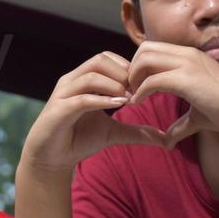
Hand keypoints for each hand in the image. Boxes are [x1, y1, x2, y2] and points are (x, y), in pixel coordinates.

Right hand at [21, 52, 169, 172]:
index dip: (127, 67)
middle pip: (99, 59)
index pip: (106, 58)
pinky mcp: (58, 110)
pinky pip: (82, 98)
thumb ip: (137, 131)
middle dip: (122, 72)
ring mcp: (63, 94)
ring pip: (91, 75)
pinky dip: (102, 100)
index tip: (142, 84)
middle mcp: (72, 82)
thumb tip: (166, 139)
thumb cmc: (79, 140)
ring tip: (129, 98)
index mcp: (83, 80)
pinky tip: (118, 106)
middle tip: (138, 90)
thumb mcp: (114, 133)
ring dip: (114, 84)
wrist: (51, 159)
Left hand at [125, 41, 218, 147]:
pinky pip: (152, 80)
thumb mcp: (197, 116)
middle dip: (132, 67)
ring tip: (133, 96)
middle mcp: (187, 55)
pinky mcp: (185, 78)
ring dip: (134, 77)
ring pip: (145, 59)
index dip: (140, 66)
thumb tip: (167, 142)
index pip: (154, 49)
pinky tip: (137, 103)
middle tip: (131, 89)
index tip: (136, 87)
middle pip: (145, 49)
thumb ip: (180, 125)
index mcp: (190, 57)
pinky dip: (140, 91)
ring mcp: (187, 64)